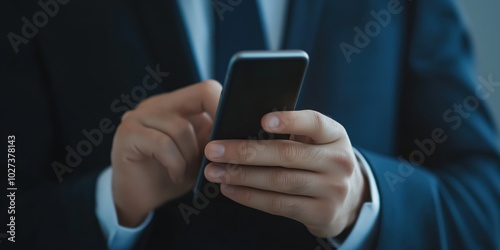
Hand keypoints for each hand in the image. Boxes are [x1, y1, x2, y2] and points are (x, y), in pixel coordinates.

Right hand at [111, 80, 221, 226]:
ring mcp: (139, 116)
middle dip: (215, 128)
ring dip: (190, 156)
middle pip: (199, 96)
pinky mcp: (127, 133)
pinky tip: (175, 176)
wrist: (137, 199)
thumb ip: (213, 139)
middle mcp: (157, 104)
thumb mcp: (199, 156)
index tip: (234, 133)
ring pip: (182, 127)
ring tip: (187, 173)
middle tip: (216, 156)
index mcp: (176, 105)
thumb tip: (239, 132)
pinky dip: (175, 164)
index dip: (224, 106)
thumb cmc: (171, 175)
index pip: (206, 89)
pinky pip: (163, 144)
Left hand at [204, 110, 368, 236]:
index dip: (290, 120)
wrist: (348, 200)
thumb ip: (293, 133)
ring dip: (242, 177)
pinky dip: (250, 197)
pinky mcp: (322, 214)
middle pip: (287, 154)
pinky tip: (230, 190)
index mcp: (336, 135)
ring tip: (215, 172)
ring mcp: (333, 190)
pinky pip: (279, 205)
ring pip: (280, 181)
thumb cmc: (319, 161)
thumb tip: (243, 129)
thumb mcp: (317, 142)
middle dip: (245, 152)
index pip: (315, 123)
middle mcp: (339, 161)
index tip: (262, 121)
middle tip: (214, 150)